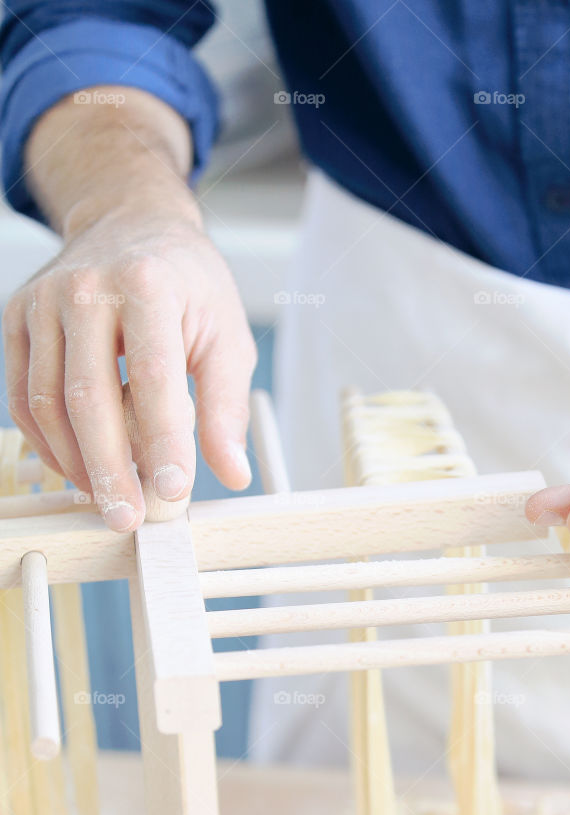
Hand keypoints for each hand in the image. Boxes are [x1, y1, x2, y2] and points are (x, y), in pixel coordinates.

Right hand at [3, 200, 255, 530]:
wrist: (131, 224)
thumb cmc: (186, 284)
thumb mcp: (227, 336)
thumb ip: (227, 407)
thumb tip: (232, 472)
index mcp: (147, 285)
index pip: (154, 376)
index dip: (164, 441)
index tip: (174, 490)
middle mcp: (86, 289)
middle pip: (89, 397)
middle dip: (109, 468)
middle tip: (129, 518)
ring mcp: (43, 302)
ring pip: (46, 402)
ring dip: (77, 463)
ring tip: (109, 500)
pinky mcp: (17, 320)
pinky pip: (23, 397)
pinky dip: (50, 444)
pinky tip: (79, 470)